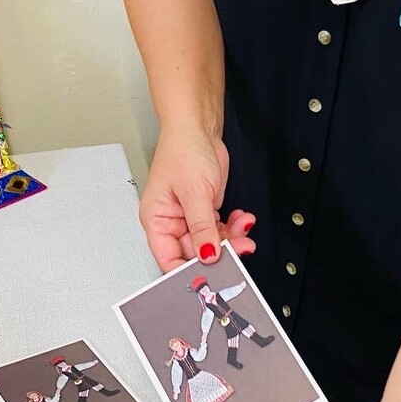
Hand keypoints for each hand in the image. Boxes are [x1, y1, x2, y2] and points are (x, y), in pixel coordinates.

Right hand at [139, 123, 256, 272]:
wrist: (198, 127)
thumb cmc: (182, 150)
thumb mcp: (194, 193)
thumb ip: (201, 227)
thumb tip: (207, 255)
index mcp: (156, 220)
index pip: (168, 259)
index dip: (189, 270)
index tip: (211, 274)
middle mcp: (171, 222)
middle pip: (195, 253)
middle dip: (219, 251)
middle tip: (239, 248)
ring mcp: (190, 216)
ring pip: (212, 242)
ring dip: (231, 238)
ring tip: (243, 228)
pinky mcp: (205, 209)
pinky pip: (220, 229)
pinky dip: (234, 226)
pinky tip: (241, 219)